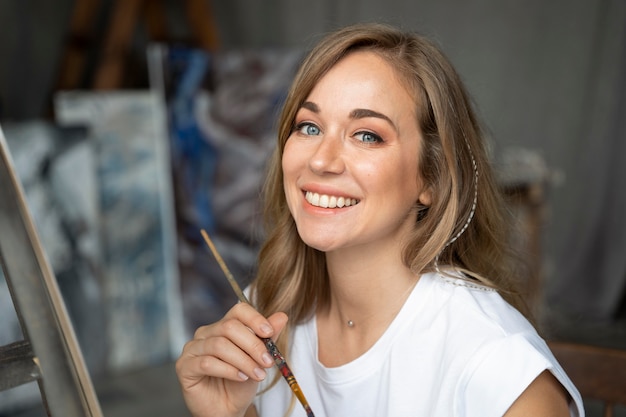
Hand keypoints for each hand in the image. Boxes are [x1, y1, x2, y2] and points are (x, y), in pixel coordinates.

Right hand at [176, 302, 287, 416]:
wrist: (227, 409)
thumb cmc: (240, 383)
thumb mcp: (258, 359)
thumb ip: (268, 338)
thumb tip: (281, 317)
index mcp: (223, 326)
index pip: (238, 310)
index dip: (254, 319)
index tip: (269, 332)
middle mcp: (206, 333)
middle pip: (230, 327)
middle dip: (253, 345)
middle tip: (268, 362)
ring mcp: (192, 348)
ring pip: (219, 345)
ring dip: (243, 360)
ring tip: (257, 374)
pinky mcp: (184, 366)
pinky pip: (207, 362)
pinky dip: (228, 370)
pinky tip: (240, 378)